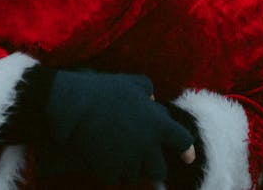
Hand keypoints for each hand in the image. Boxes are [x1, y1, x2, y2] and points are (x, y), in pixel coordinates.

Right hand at [44, 69, 194, 183]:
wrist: (75, 105)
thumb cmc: (104, 90)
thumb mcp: (132, 82)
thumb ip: (148, 90)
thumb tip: (153, 100)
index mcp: (158, 124)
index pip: (183, 142)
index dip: (187, 150)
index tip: (188, 157)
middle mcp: (147, 146)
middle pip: (160, 170)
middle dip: (153, 167)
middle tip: (144, 163)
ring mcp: (128, 160)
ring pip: (136, 177)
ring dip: (129, 170)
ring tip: (119, 158)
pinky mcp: (109, 171)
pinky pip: (114, 180)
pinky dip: (110, 174)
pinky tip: (103, 163)